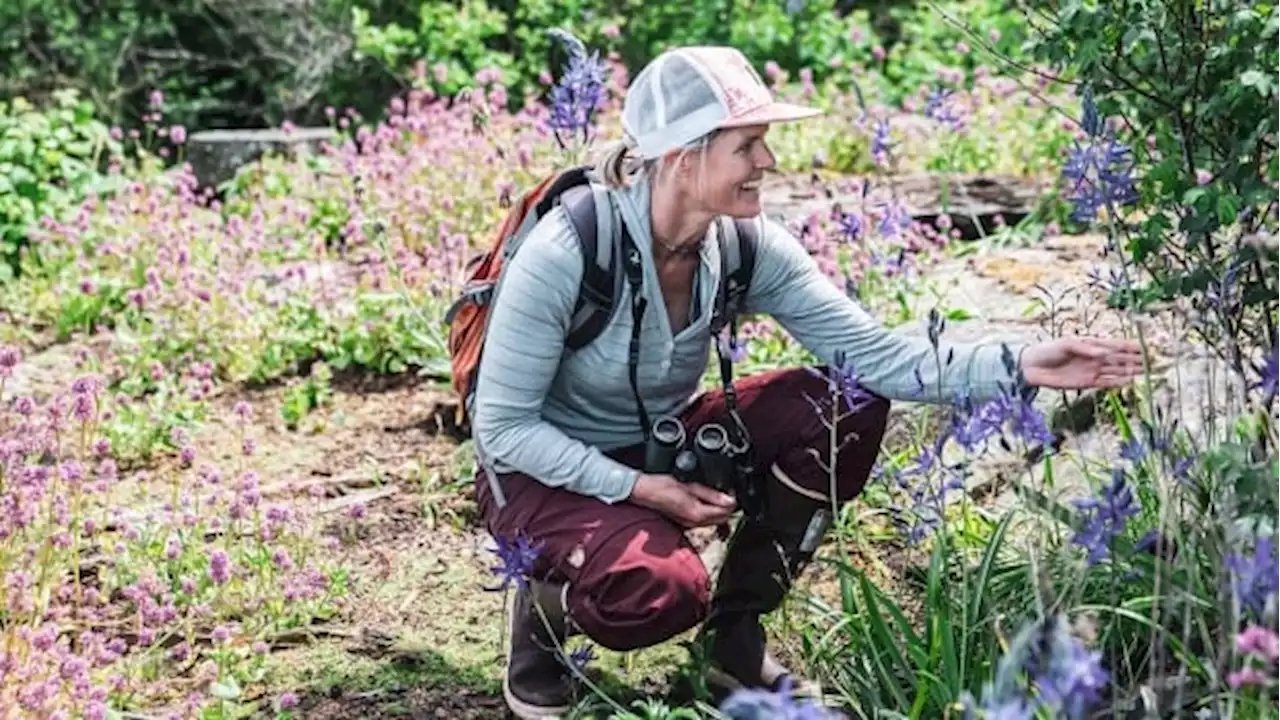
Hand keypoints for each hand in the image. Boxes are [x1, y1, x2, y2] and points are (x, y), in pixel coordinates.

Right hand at [628, 473, 736, 527]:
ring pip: (714, 520)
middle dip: (727, 507)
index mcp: (698, 514)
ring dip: (718, 509)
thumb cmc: (664, 487)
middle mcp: (695, 523)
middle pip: (722, 519)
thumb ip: (711, 495)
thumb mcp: (691, 486)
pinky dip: (709, 511)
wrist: (646, 492)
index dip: (731, 501)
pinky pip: (704, 520)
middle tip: (725, 492)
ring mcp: (690, 524)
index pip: (725, 512)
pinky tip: (705, 500)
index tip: (731, 491)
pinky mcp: (686, 522)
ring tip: (716, 494)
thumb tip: (729, 500)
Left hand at [1020, 337, 1145, 389]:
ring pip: (1116, 371)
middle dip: (1137, 360)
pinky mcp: (1086, 383)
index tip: (1146, 348)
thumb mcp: (1066, 344)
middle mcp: (1095, 358)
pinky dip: (1118, 382)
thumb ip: (1085, 348)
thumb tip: (1104, 353)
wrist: (1032, 368)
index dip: (1131, 347)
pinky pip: (1106, 383)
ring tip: (1147, 372)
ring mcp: (1092, 371)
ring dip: (1131, 371)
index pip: (1116, 345)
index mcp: (1091, 345)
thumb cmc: (1048, 350)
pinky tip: (1130, 382)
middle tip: (1154, 362)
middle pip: (1120, 359)